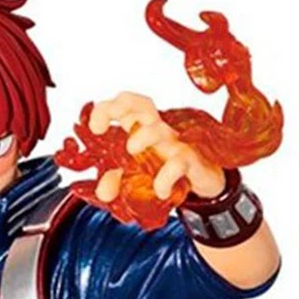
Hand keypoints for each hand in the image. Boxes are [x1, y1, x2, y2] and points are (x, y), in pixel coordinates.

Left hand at [88, 92, 225, 201]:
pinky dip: (166, 177)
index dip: (107, 109)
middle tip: (102, 128)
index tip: (93, 127)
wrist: (204, 181)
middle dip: (121, 108)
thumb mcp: (136, 175)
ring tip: (131, 150)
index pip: (127, 106)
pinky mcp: (191, 161)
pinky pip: (179, 163)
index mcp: (142, 128)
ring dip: (142, 136)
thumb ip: (116, 181)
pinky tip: (160, 191)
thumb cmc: (167, 167)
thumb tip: (103, 192)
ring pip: (159, 131)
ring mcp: (175, 143)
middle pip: (143, 106)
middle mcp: (159, 130)